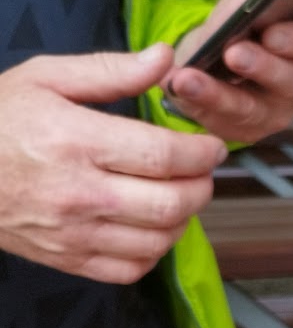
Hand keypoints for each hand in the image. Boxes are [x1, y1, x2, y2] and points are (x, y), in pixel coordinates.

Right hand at [0, 44, 227, 285]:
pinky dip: (154, 251)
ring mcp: (74, 233)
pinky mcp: (69, 260)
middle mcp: (78, 192)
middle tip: (201, 173)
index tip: (211, 147)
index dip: (201, 153)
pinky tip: (149, 226)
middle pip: (171, 204)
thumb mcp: (45, 79)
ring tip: (177, 195)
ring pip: (159, 240)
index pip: (162, 155)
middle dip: (201, 187)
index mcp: (74, 140)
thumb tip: (167, 59)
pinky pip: (133, 269)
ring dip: (183, 219)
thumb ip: (111, 71)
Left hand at [165, 0, 292, 142]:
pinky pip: (223, 122)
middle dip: (262, 67)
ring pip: (253, 109)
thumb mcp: (244, 4)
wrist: (212, 59)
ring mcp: (278, 113)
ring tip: (187, 79)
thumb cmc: (238, 29)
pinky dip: (197, 104)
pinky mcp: (248, 130)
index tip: (270, 34)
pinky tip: (176, 88)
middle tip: (233, 54)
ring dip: (218, 94)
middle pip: (292, 81)